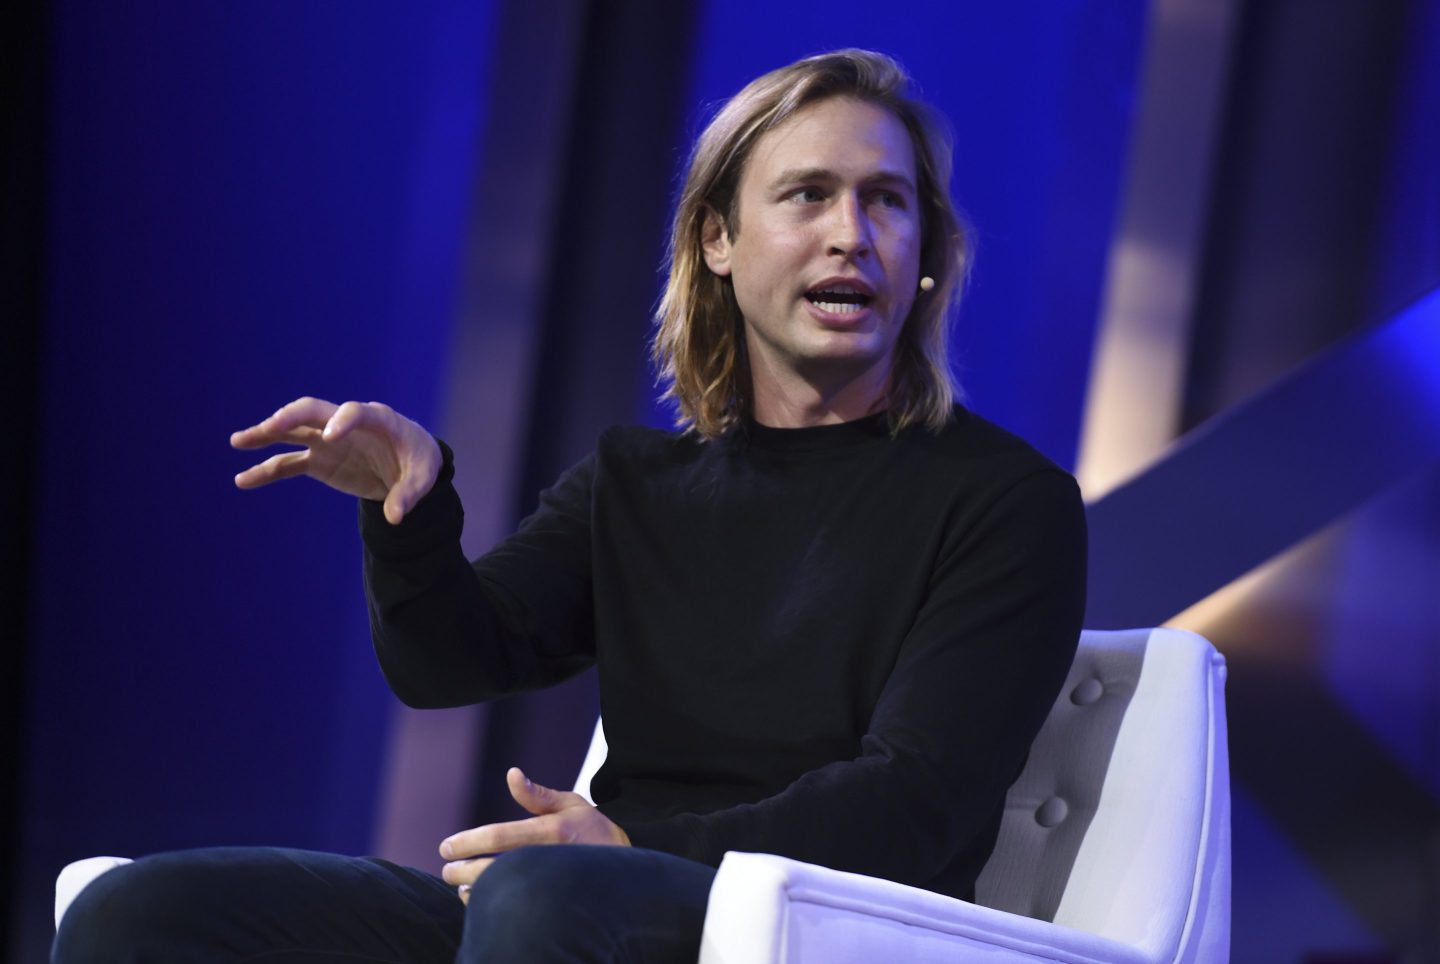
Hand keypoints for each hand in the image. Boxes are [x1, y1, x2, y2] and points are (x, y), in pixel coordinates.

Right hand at [230, 397, 441, 524]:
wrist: (410, 464)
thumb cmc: (420, 462)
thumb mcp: (424, 478)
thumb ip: (409, 494)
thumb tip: (395, 517)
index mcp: (377, 420)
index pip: (355, 412)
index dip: (342, 421)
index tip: (329, 436)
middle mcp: (346, 423)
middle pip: (313, 411)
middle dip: (292, 417)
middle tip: (271, 427)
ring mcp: (328, 440)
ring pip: (292, 432)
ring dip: (266, 434)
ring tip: (238, 441)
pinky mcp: (320, 460)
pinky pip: (288, 463)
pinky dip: (266, 471)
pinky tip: (243, 480)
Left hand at [439, 767, 630, 902]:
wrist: (627, 866)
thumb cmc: (595, 829)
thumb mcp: (572, 804)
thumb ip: (538, 795)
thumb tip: (511, 774)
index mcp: (552, 830)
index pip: (499, 836)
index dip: (468, 842)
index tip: (446, 846)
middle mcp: (551, 857)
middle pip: (494, 867)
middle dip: (463, 869)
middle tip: (446, 869)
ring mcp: (551, 882)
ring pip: (503, 890)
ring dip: (474, 889)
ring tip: (459, 883)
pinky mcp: (553, 901)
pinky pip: (514, 905)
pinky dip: (490, 903)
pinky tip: (478, 896)